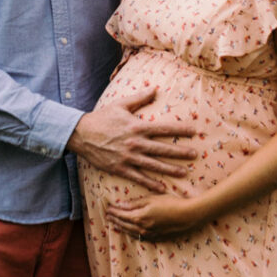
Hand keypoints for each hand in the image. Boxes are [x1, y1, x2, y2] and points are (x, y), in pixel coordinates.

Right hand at [67, 88, 195, 191]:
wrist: (81, 134)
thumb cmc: (102, 118)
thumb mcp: (121, 105)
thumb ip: (139, 98)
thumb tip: (155, 89)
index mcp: (137, 126)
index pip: (164, 128)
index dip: (181, 130)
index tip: (195, 131)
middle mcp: (135, 143)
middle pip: (162, 149)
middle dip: (180, 152)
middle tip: (195, 155)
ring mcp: (128, 157)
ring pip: (153, 165)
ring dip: (170, 169)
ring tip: (184, 172)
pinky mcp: (120, 168)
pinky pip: (138, 177)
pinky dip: (150, 183)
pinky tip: (162, 187)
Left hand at [106, 192, 203, 240]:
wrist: (189, 216)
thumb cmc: (171, 203)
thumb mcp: (152, 199)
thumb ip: (136, 203)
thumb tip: (121, 205)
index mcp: (139, 217)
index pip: (121, 215)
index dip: (113, 212)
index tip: (107, 209)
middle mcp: (142, 228)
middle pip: (124, 225)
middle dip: (115, 220)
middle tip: (108, 217)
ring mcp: (150, 235)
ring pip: (131, 232)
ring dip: (122, 228)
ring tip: (115, 225)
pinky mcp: (158, 238)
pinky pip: (141, 237)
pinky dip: (133, 234)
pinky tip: (131, 232)